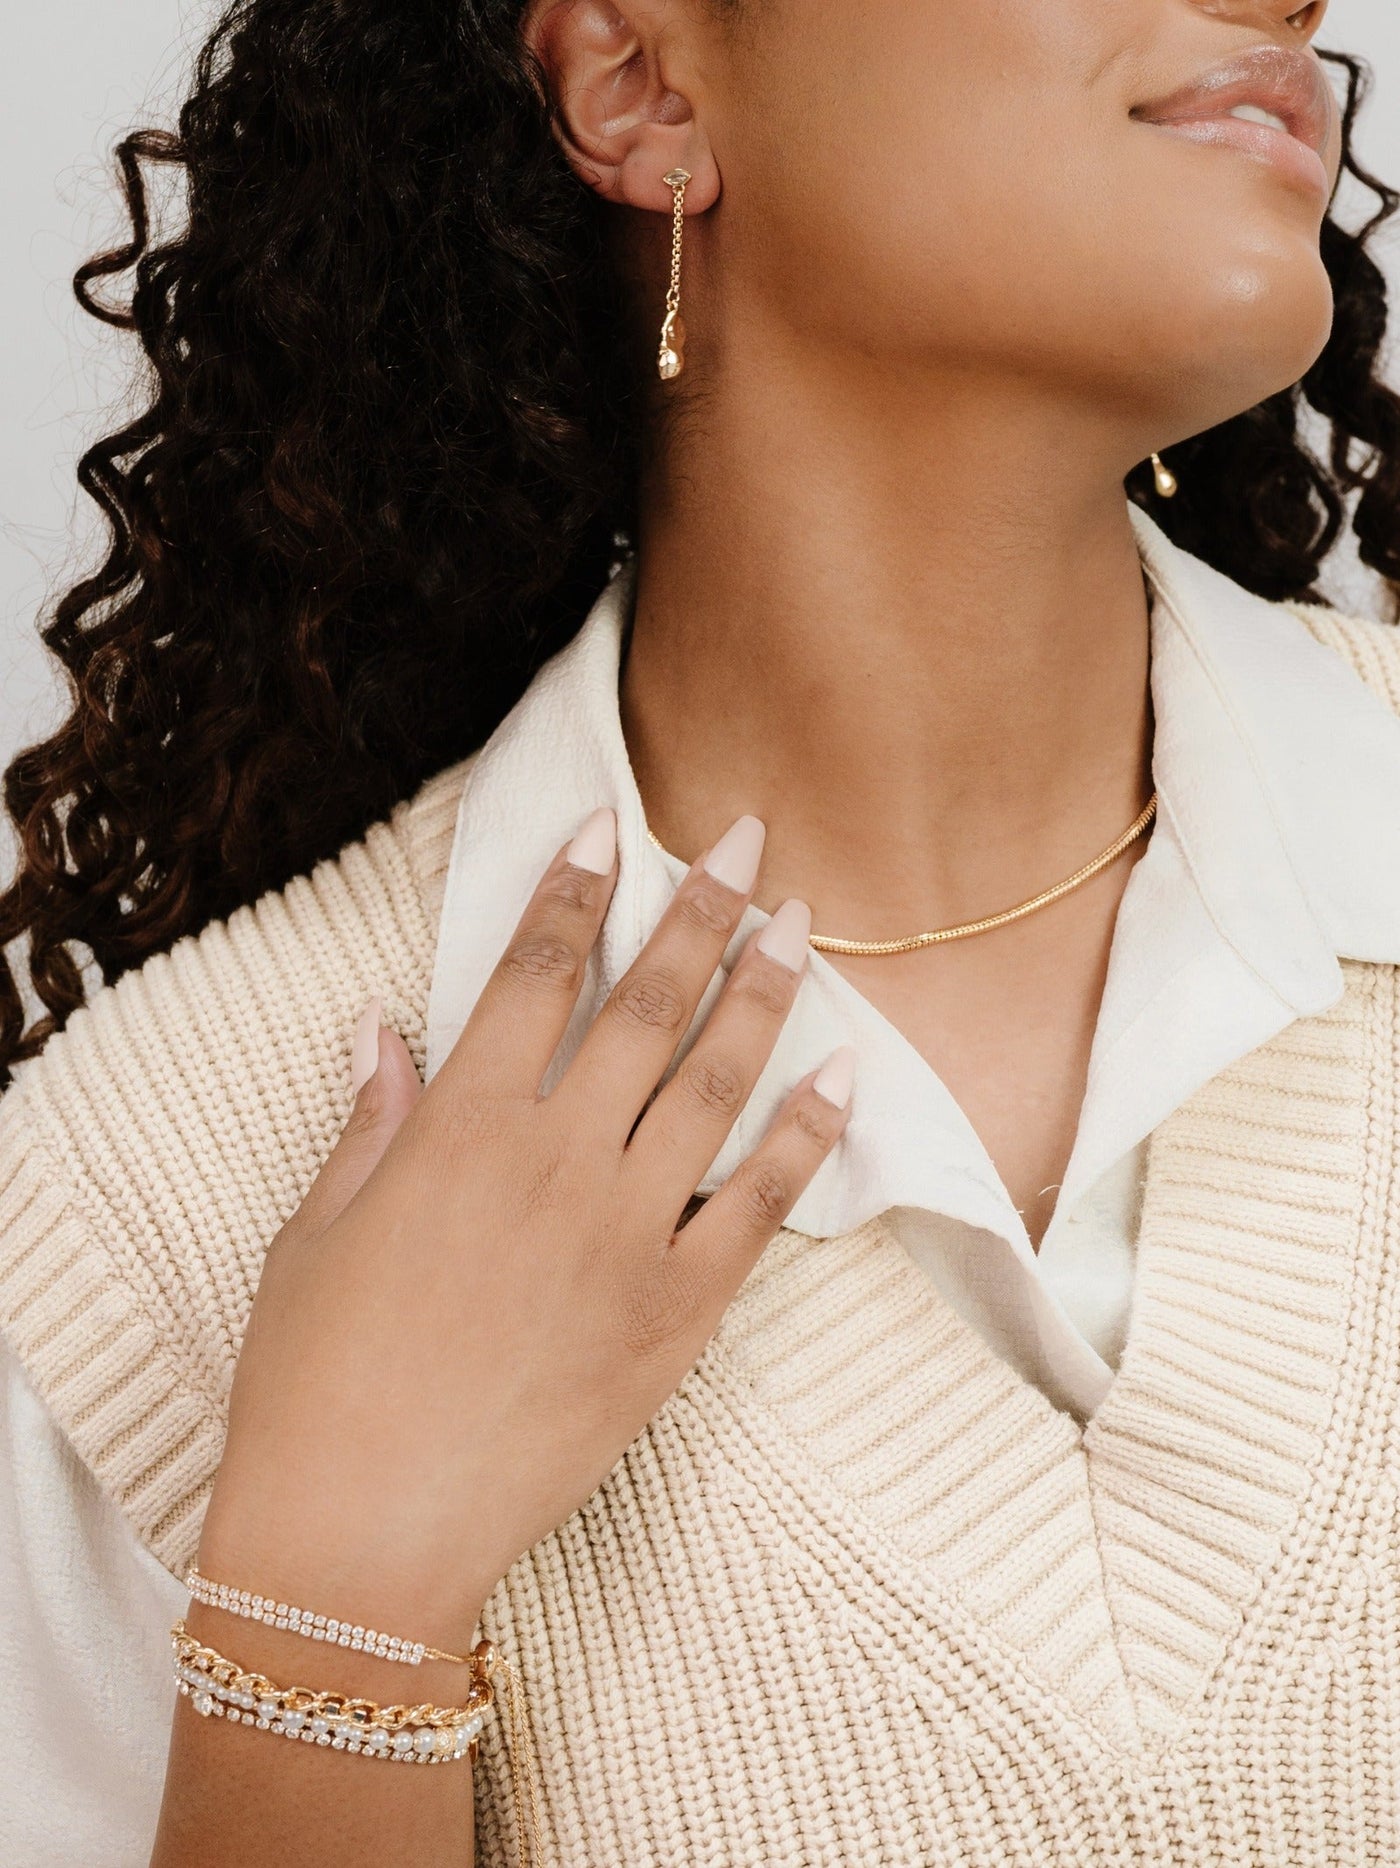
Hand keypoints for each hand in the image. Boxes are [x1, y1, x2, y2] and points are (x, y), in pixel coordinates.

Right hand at [197, 808, 855, 1644]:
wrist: (364, 1534)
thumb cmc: (315, 1382)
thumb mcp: (315, 1234)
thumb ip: (370, 1121)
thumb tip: (384, 1024)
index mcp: (456, 1127)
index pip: (531, 970)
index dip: (575, 887)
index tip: (613, 822)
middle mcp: (553, 1160)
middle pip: (644, 1003)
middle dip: (699, 907)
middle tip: (745, 836)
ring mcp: (624, 1235)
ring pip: (712, 1082)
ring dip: (760, 991)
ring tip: (801, 920)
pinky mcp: (675, 1314)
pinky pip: (757, 1204)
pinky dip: (806, 1136)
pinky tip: (843, 1074)